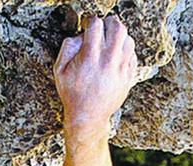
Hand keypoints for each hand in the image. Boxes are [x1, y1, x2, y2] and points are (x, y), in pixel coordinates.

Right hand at [53, 15, 138, 138]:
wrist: (88, 116)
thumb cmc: (72, 93)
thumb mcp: (59, 70)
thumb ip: (68, 47)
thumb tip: (81, 35)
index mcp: (90, 56)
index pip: (96, 24)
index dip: (90, 22)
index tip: (88, 26)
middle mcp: (108, 60)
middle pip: (117, 27)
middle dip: (109, 23)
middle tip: (103, 29)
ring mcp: (121, 68)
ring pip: (128, 39)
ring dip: (119, 36)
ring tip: (110, 42)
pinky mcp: (129, 76)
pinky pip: (133, 54)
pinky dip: (125, 50)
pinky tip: (115, 55)